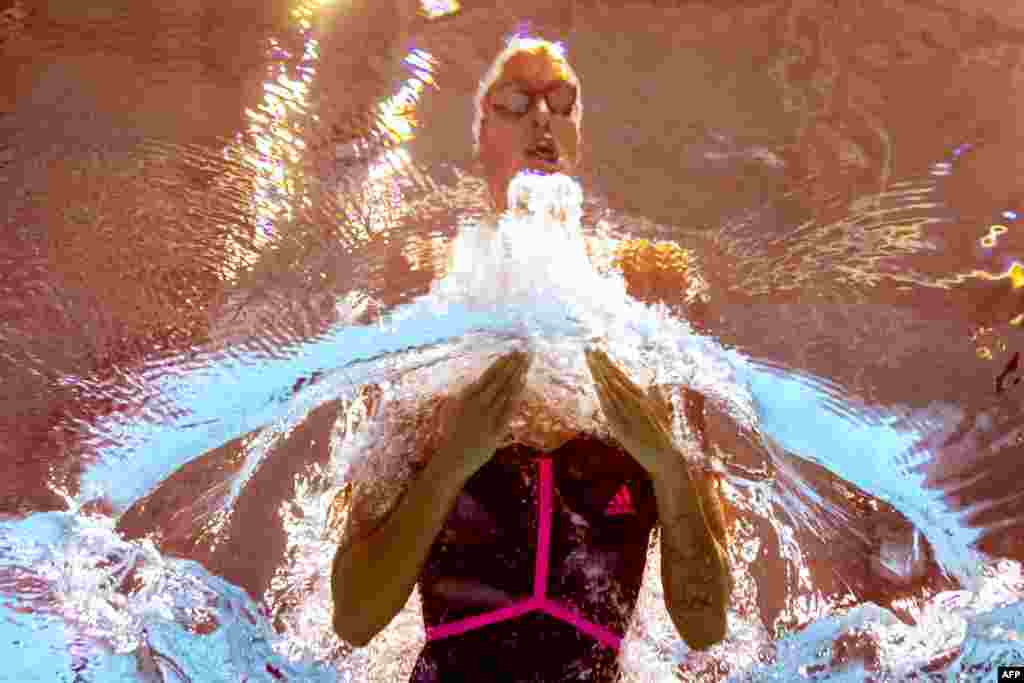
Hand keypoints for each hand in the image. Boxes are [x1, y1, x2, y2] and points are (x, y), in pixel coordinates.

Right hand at [438, 350, 531, 478]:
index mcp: (468, 396)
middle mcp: (478, 403)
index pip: (488, 376)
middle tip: (524, 351)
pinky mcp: (496, 429)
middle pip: (500, 379)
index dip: (502, 363)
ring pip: (506, 390)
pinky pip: (509, 409)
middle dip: (513, 364)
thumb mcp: (455, 409)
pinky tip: (523, 382)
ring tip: (526, 362)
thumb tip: (476, 382)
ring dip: (517, 374)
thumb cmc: (453, 434)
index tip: (511, 352)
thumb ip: (467, 395)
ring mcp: (488, 416)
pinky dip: (516, 395)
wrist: (452, 458)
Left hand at [585, 348, 674, 475]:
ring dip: (599, 373)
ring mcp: (629, 412)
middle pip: (613, 377)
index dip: (608, 361)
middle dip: (600, 362)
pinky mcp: (624, 425)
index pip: (620, 374)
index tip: (598, 348)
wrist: (665, 456)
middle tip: (588, 346)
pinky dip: (604, 395)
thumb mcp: (658, 407)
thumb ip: (653, 390)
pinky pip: (611, 408)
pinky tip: (597, 383)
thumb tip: (649, 376)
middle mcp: (635, 400)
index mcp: (641, 395)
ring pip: (610, 389)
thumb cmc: (662, 432)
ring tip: (589, 358)